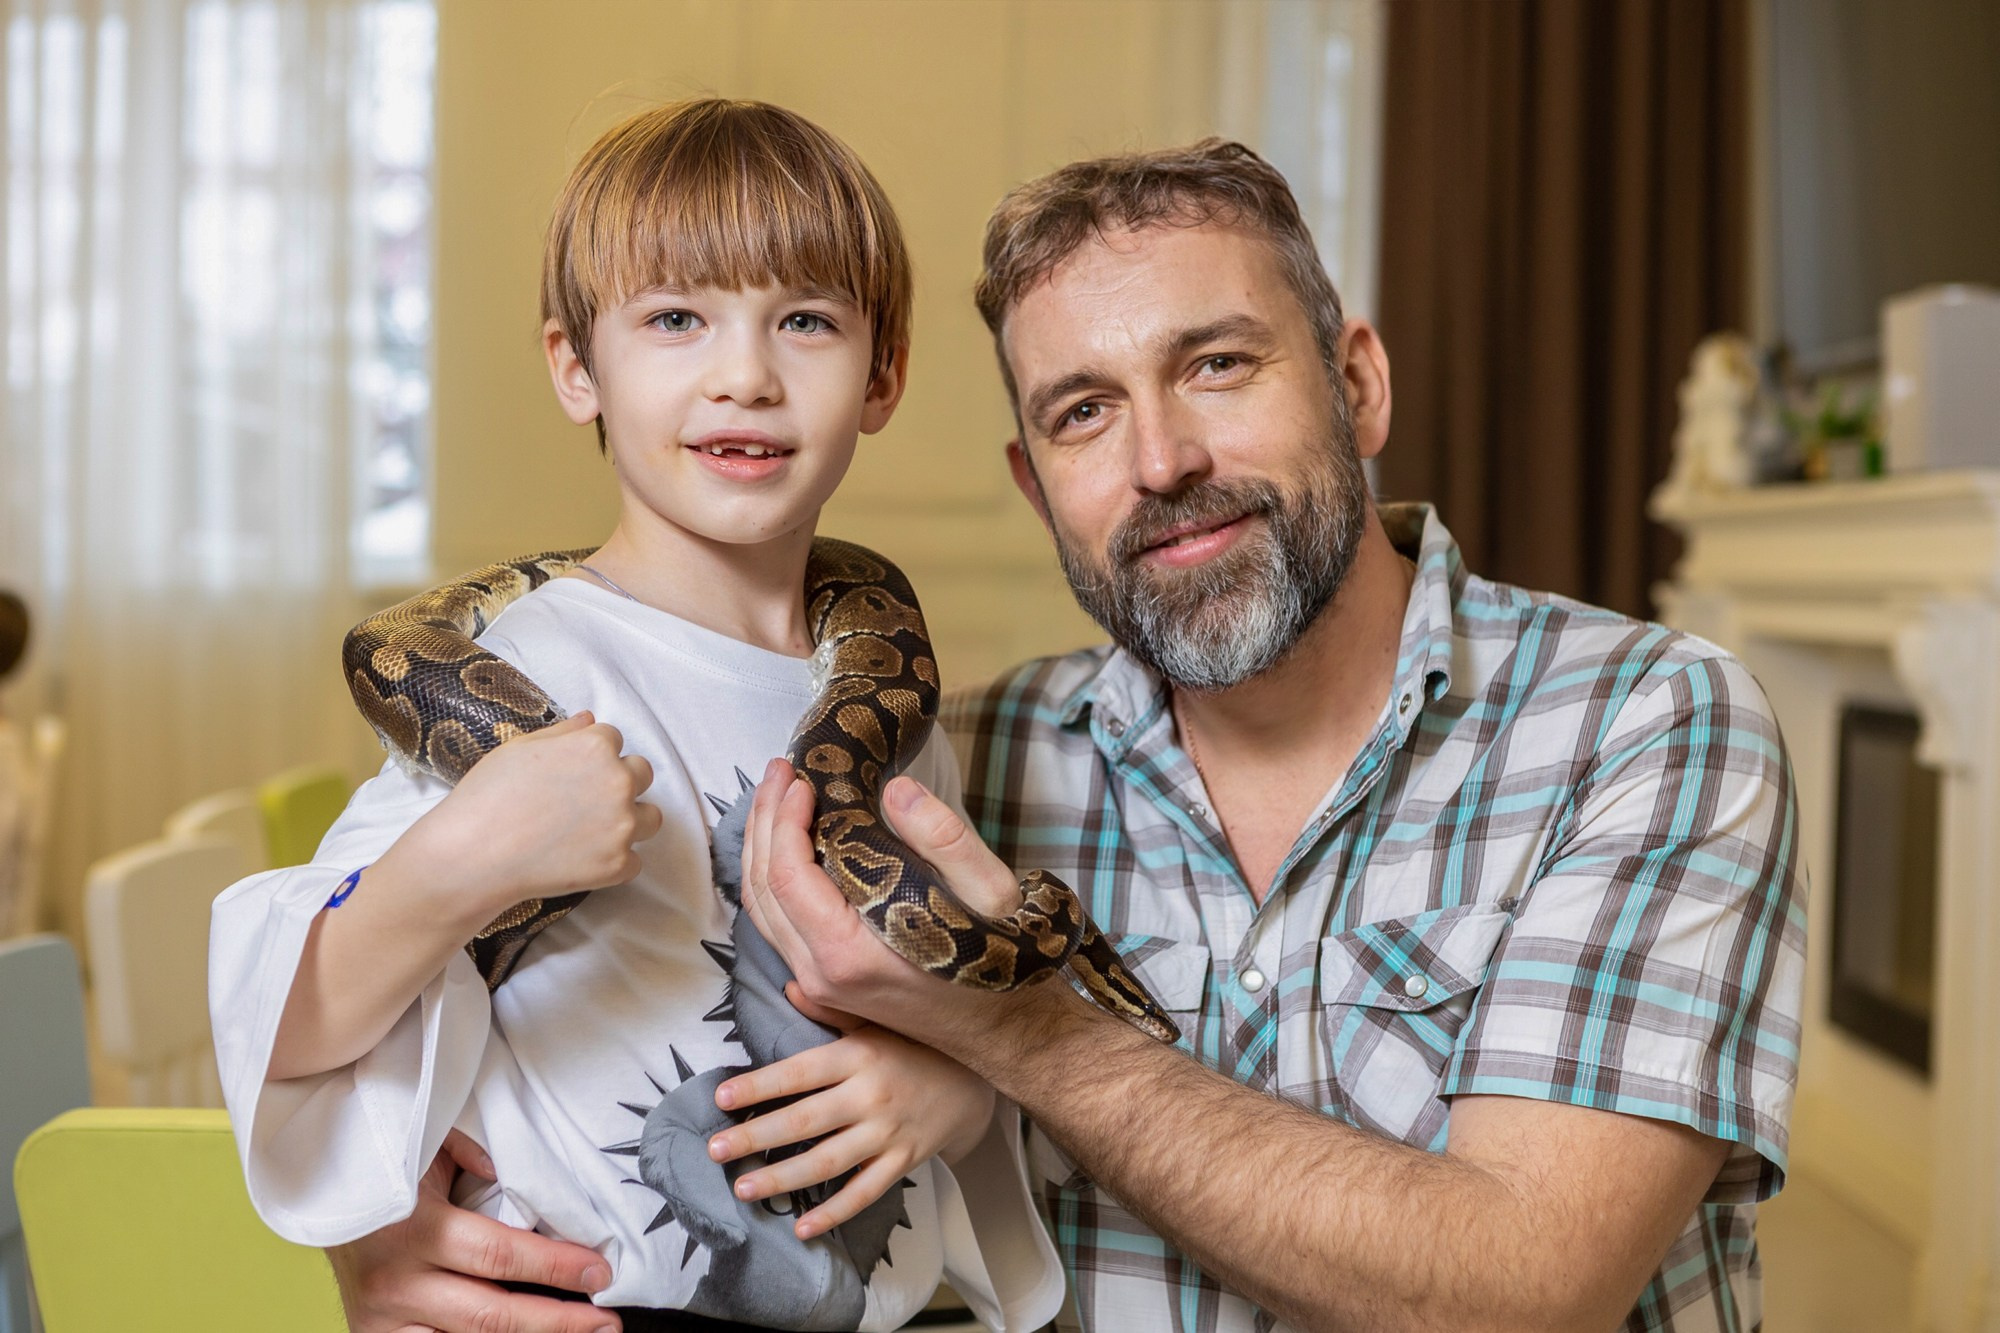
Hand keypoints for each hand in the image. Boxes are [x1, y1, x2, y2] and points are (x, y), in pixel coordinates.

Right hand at [327, 1130, 619, 1332]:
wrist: (314, 1197)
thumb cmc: (385, 1165)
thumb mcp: (426, 1146)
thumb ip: (471, 1154)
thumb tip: (510, 1173)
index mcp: (413, 1228)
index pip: (498, 1254)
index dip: (555, 1266)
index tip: (601, 1270)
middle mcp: (396, 1283)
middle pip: (490, 1316)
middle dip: (556, 1322)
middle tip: (606, 1324)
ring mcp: (381, 1320)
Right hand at [387, 711, 662, 921]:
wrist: (472, 855)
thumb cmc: (487, 796)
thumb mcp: (519, 748)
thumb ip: (563, 733)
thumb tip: (590, 719)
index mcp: (596, 747)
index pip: (613, 741)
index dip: (591, 756)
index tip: (570, 773)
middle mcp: (619, 782)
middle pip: (641, 774)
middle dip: (619, 783)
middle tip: (583, 802)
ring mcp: (623, 826)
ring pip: (650, 818)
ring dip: (630, 822)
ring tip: (593, 832)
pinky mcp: (618, 865)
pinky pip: (634, 861)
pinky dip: (613, 863)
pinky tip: (581, 861)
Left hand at [705, 1011, 997, 1238]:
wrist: (972, 1081)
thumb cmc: (912, 1048)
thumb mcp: (874, 1023)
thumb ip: (830, 1011)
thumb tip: (789, 985)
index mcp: (858, 1056)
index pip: (801, 1071)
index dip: (761, 1085)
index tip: (723, 1097)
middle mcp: (870, 1095)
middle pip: (806, 1120)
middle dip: (757, 1137)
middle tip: (716, 1150)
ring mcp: (888, 1133)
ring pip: (829, 1161)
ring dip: (784, 1178)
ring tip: (743, 1189)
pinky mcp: (903, 1161)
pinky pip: (865, 1192)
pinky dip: (834, 1212)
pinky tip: (802, 1228)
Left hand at [736, 760, 1031, 1050]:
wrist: (1006, 1028)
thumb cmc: (1002, 960)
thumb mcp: (989, 892)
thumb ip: (943, 837)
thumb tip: (896, 789)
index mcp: (851, 953)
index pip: (787, 876)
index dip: (785, 820)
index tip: (803, 779)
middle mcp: (822, 974)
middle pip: (762, 890)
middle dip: (765, 822)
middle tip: (780, 770)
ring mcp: (820, 984)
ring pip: (762, 911)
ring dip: (762, 848)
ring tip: (777, 796)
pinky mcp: (827, 983)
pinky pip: (778, 927)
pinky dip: (773, 880)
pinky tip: (789, 847)